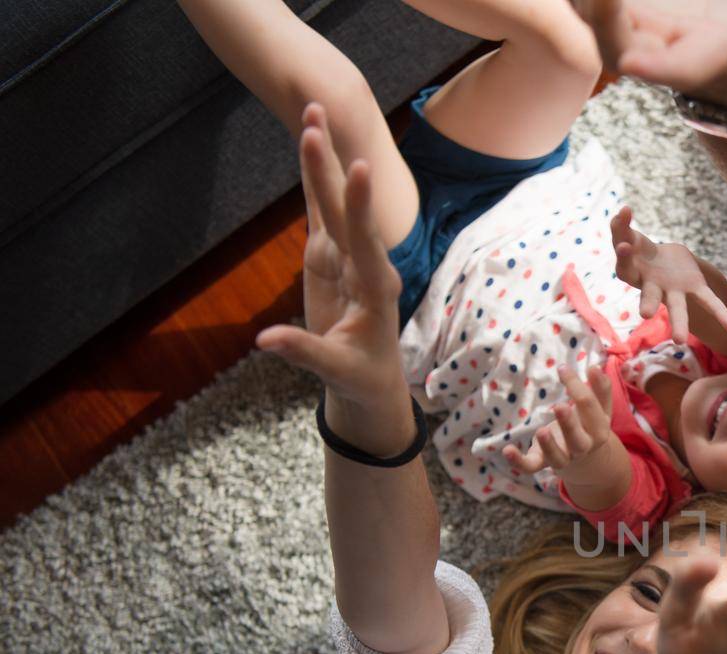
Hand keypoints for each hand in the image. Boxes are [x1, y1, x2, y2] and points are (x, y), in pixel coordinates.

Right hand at [257, 105, 405, 412]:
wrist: (371, 379)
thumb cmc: (360, 376)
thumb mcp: (336, 370)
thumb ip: (303, 351)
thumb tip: (265, 340)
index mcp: (375, 288)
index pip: (365, 241)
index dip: (360, 205)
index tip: (359, 168)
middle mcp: (365, 263)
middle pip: (345, 209)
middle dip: (330, 167)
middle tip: (317, 122)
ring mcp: (348, 256)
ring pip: (333, 202)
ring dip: (322, 161)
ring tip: (313, 114)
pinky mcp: (331, 256)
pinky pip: (320, 212)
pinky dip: (313, 180)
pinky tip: (309, 144)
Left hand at [503, 363, 619, 480]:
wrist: (585, 460)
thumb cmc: (588, 425)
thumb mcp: (599, 409)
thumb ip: (600, 389)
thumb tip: (596, 367)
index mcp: (598, 430)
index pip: (590, 408)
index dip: (577, 387)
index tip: (562, 368)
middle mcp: (583, 447)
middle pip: (578, 439)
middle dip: (569, 424)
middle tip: (559, 406)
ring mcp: (563, 457)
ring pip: (557, 457)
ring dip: (549, 446)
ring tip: (541, 431)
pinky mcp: (542, 463)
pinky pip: (531, 467)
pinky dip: (518, 462)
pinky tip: (507, 450)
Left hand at [576, 0, 726, 102]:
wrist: (716, 36)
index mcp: (695, 60)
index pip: (676, 69)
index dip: (658, 67)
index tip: (632, 64)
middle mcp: (651, 49)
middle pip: (612, 42)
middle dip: (600, 13)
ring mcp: (623, 27)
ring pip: (585, 11)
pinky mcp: (604, 8)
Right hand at [611, 206, 726, 343]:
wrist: (665, 262)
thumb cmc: (641, 252)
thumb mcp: (629, 237)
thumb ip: (621, 227)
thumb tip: (624, 210)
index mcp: (634, 273)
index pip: (625, 266)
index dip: (624, 255)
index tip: (624, 244)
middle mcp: (652, 287)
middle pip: (649, 297)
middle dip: (647, 305)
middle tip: (644, 314)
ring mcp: (673, 291)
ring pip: (675, 308)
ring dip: (679, 322)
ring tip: (680, 341)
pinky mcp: (694, 287)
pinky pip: (708, 301)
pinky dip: (719, 312)